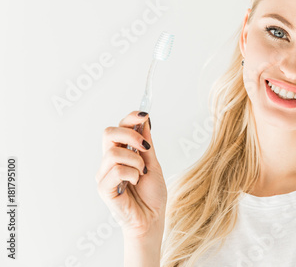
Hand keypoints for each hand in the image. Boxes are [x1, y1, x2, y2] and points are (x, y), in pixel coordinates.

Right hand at [95, 111, 167, 238]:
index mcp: (120, 153)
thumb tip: (145, 121)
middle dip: (130, 135)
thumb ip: (147, 144)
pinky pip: (115, 170)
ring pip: (114, 152)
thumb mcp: (153, 163)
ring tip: (142, 173)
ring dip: (135, 161)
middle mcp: (108, 162)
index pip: (118, 128)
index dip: (130, 118)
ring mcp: (104, 175)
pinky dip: (131, 174)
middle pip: (108, 133)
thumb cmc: (152, 194)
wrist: (153, 218)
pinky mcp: (104, 188)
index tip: (145, 115)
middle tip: (145, 148)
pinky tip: (135, 182)